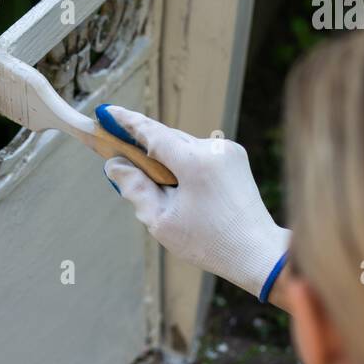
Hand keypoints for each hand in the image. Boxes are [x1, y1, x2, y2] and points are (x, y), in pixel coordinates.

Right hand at [97, 104, 289, 300]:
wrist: (258, 252)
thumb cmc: (209, 242)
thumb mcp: (161, 221)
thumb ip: (134, 188)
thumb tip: (114, 165)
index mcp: (195, 162)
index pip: (152, 133)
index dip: (126, 121)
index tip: (105, 112)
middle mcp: (213, 149)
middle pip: (166, 138)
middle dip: (141, 143)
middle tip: (115, 148)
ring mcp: (228, 151)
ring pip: (182, 145)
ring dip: (163, 156)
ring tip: (149, 179)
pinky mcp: (235, 158)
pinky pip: (198, 153)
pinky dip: (182, 162)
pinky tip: (175, 184)